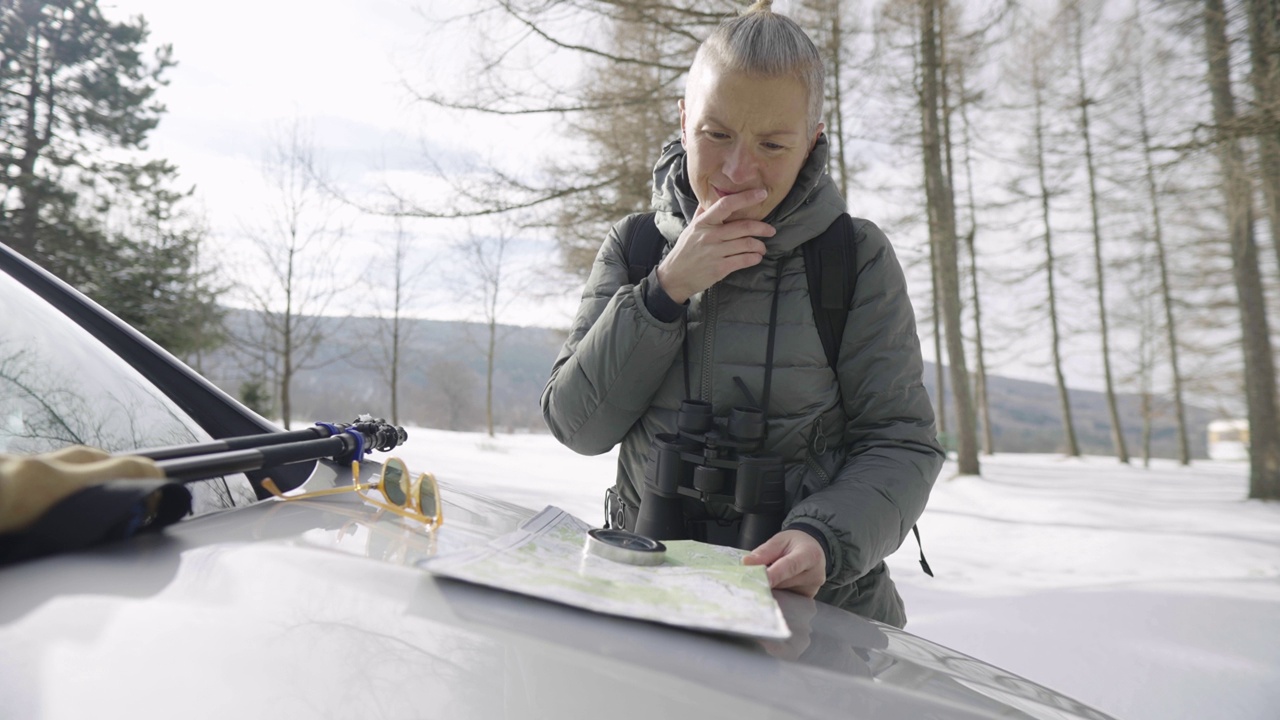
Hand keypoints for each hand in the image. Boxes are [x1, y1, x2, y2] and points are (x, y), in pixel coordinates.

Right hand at [655, 189, 775, 303]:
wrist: (675, 277)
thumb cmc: (685, 251)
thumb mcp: (690, 229)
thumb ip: (702, 213)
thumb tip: (709, 197)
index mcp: (703, 222)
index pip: (726, 205)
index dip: (745, 198)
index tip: (761, 194)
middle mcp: (710, 235)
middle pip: (743, 227)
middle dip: (762, 228)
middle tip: (771, 230)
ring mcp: (715, 252)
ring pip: (747, 244)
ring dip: (760, 246)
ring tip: (762, 248)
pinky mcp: (720, 268)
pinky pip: (744, 260)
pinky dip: (754, 258)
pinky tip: (756, 258)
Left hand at [743, 529, 827, 598]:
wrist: (812, 550)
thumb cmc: (796, 543)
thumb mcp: (780, 540)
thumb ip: (764, 552)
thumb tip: (747, 562)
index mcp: (810, 555)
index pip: (790, 566)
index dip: (774, 574)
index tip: (758, 579)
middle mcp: (815, 574)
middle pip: (784, 582)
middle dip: (766, 579)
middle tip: (752, 574)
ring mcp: (812, 589)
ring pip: (782, 592)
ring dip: (771, 585)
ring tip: (770, 574)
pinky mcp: (807, 599)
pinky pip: (786, 598)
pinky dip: (777, 592)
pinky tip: (775, 583)